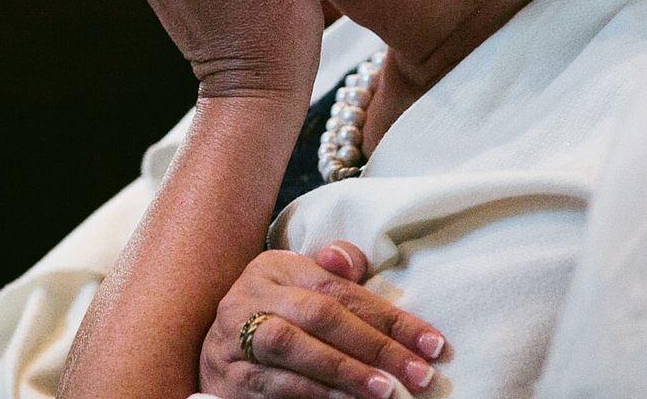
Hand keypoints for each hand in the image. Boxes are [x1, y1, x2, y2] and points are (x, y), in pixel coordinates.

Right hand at [199, 243, 445, 398]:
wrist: (214, 354)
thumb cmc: (272, 317)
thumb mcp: (299, 287)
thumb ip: (333, 272)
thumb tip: (350, 261)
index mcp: (275, 268)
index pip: (340, 287)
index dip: (389, 316)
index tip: (432, 344)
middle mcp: (252, 297)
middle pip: (320, 314)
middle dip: (375, 345)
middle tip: (417, 373)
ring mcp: (236, 337)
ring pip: (294, 348)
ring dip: (346, 371)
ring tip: (387, 391)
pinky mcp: (231, 378)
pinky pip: (276, 384)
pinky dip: (315, 393)